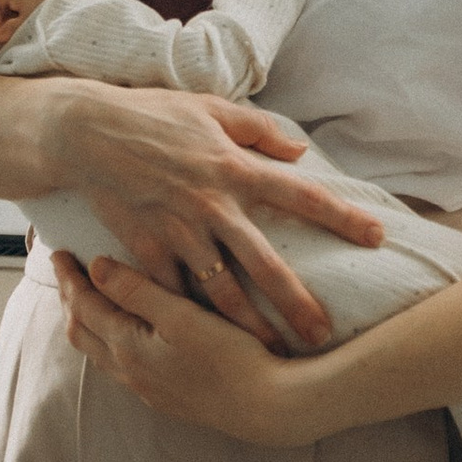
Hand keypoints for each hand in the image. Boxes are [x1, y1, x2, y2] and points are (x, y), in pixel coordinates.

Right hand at [46, 80, 379, 350]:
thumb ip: (258, 130)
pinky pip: (173, 291)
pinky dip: (190, 315)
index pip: (301, 195)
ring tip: (271, 352)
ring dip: (248, 325)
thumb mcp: (209, 109)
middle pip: (265, 263)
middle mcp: (213, 205)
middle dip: (296, 302)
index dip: (341, 216)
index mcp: (235, 168)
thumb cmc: (150, 115)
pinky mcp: (146, 249)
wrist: (85, 133)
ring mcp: (178, 231)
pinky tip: (206, 341)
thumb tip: (298, 150)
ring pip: (221, 290)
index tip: (376, 236)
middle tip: (323, 333)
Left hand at [54, 252, 322, 439]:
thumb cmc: (231, 358)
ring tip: (91, 298)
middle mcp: (130, 371)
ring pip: (102, 351)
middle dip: (72, 300)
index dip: (69, 278)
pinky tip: (129, 333)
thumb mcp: (181, 317)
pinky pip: (123, 365)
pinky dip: (112, 340)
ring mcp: (147, 388)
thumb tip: (94, 266)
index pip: (83, 307)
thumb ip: (136, 291)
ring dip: (90, 322)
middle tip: (69, 273)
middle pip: (84, 331)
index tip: (59, 253)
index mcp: (127, 347)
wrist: (268, 409)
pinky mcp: (167, 397)